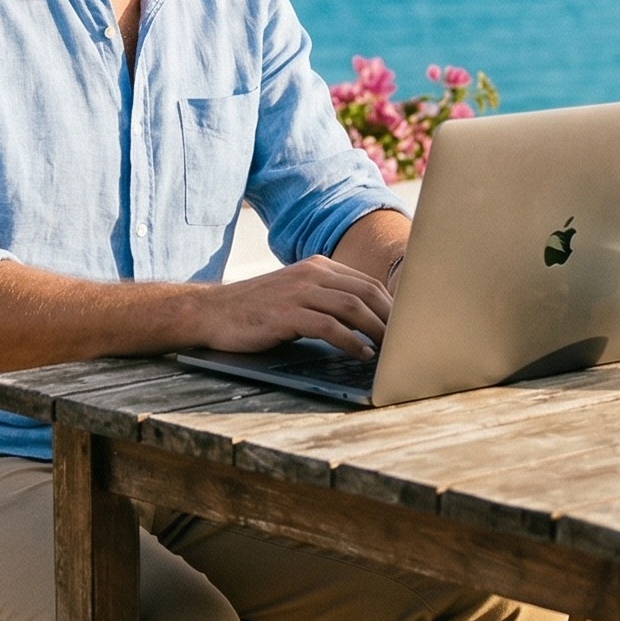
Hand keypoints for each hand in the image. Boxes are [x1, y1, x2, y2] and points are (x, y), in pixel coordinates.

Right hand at [190, 255, 392, 357]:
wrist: (212, 312)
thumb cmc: (256, 310)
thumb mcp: (295, 295)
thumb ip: (326, 300)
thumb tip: (366, 323)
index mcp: (317, 267)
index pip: (367, 283)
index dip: (392, 306)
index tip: (407, 327)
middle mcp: (311, 273)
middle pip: (367, 292)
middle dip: (392, 318)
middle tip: (407, 342)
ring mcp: (298, 291)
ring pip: (353, 307)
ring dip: (377, 331)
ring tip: (391, 351)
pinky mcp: (286, 313)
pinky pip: (329, 326)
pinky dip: (351, 341)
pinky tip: (361, 354)